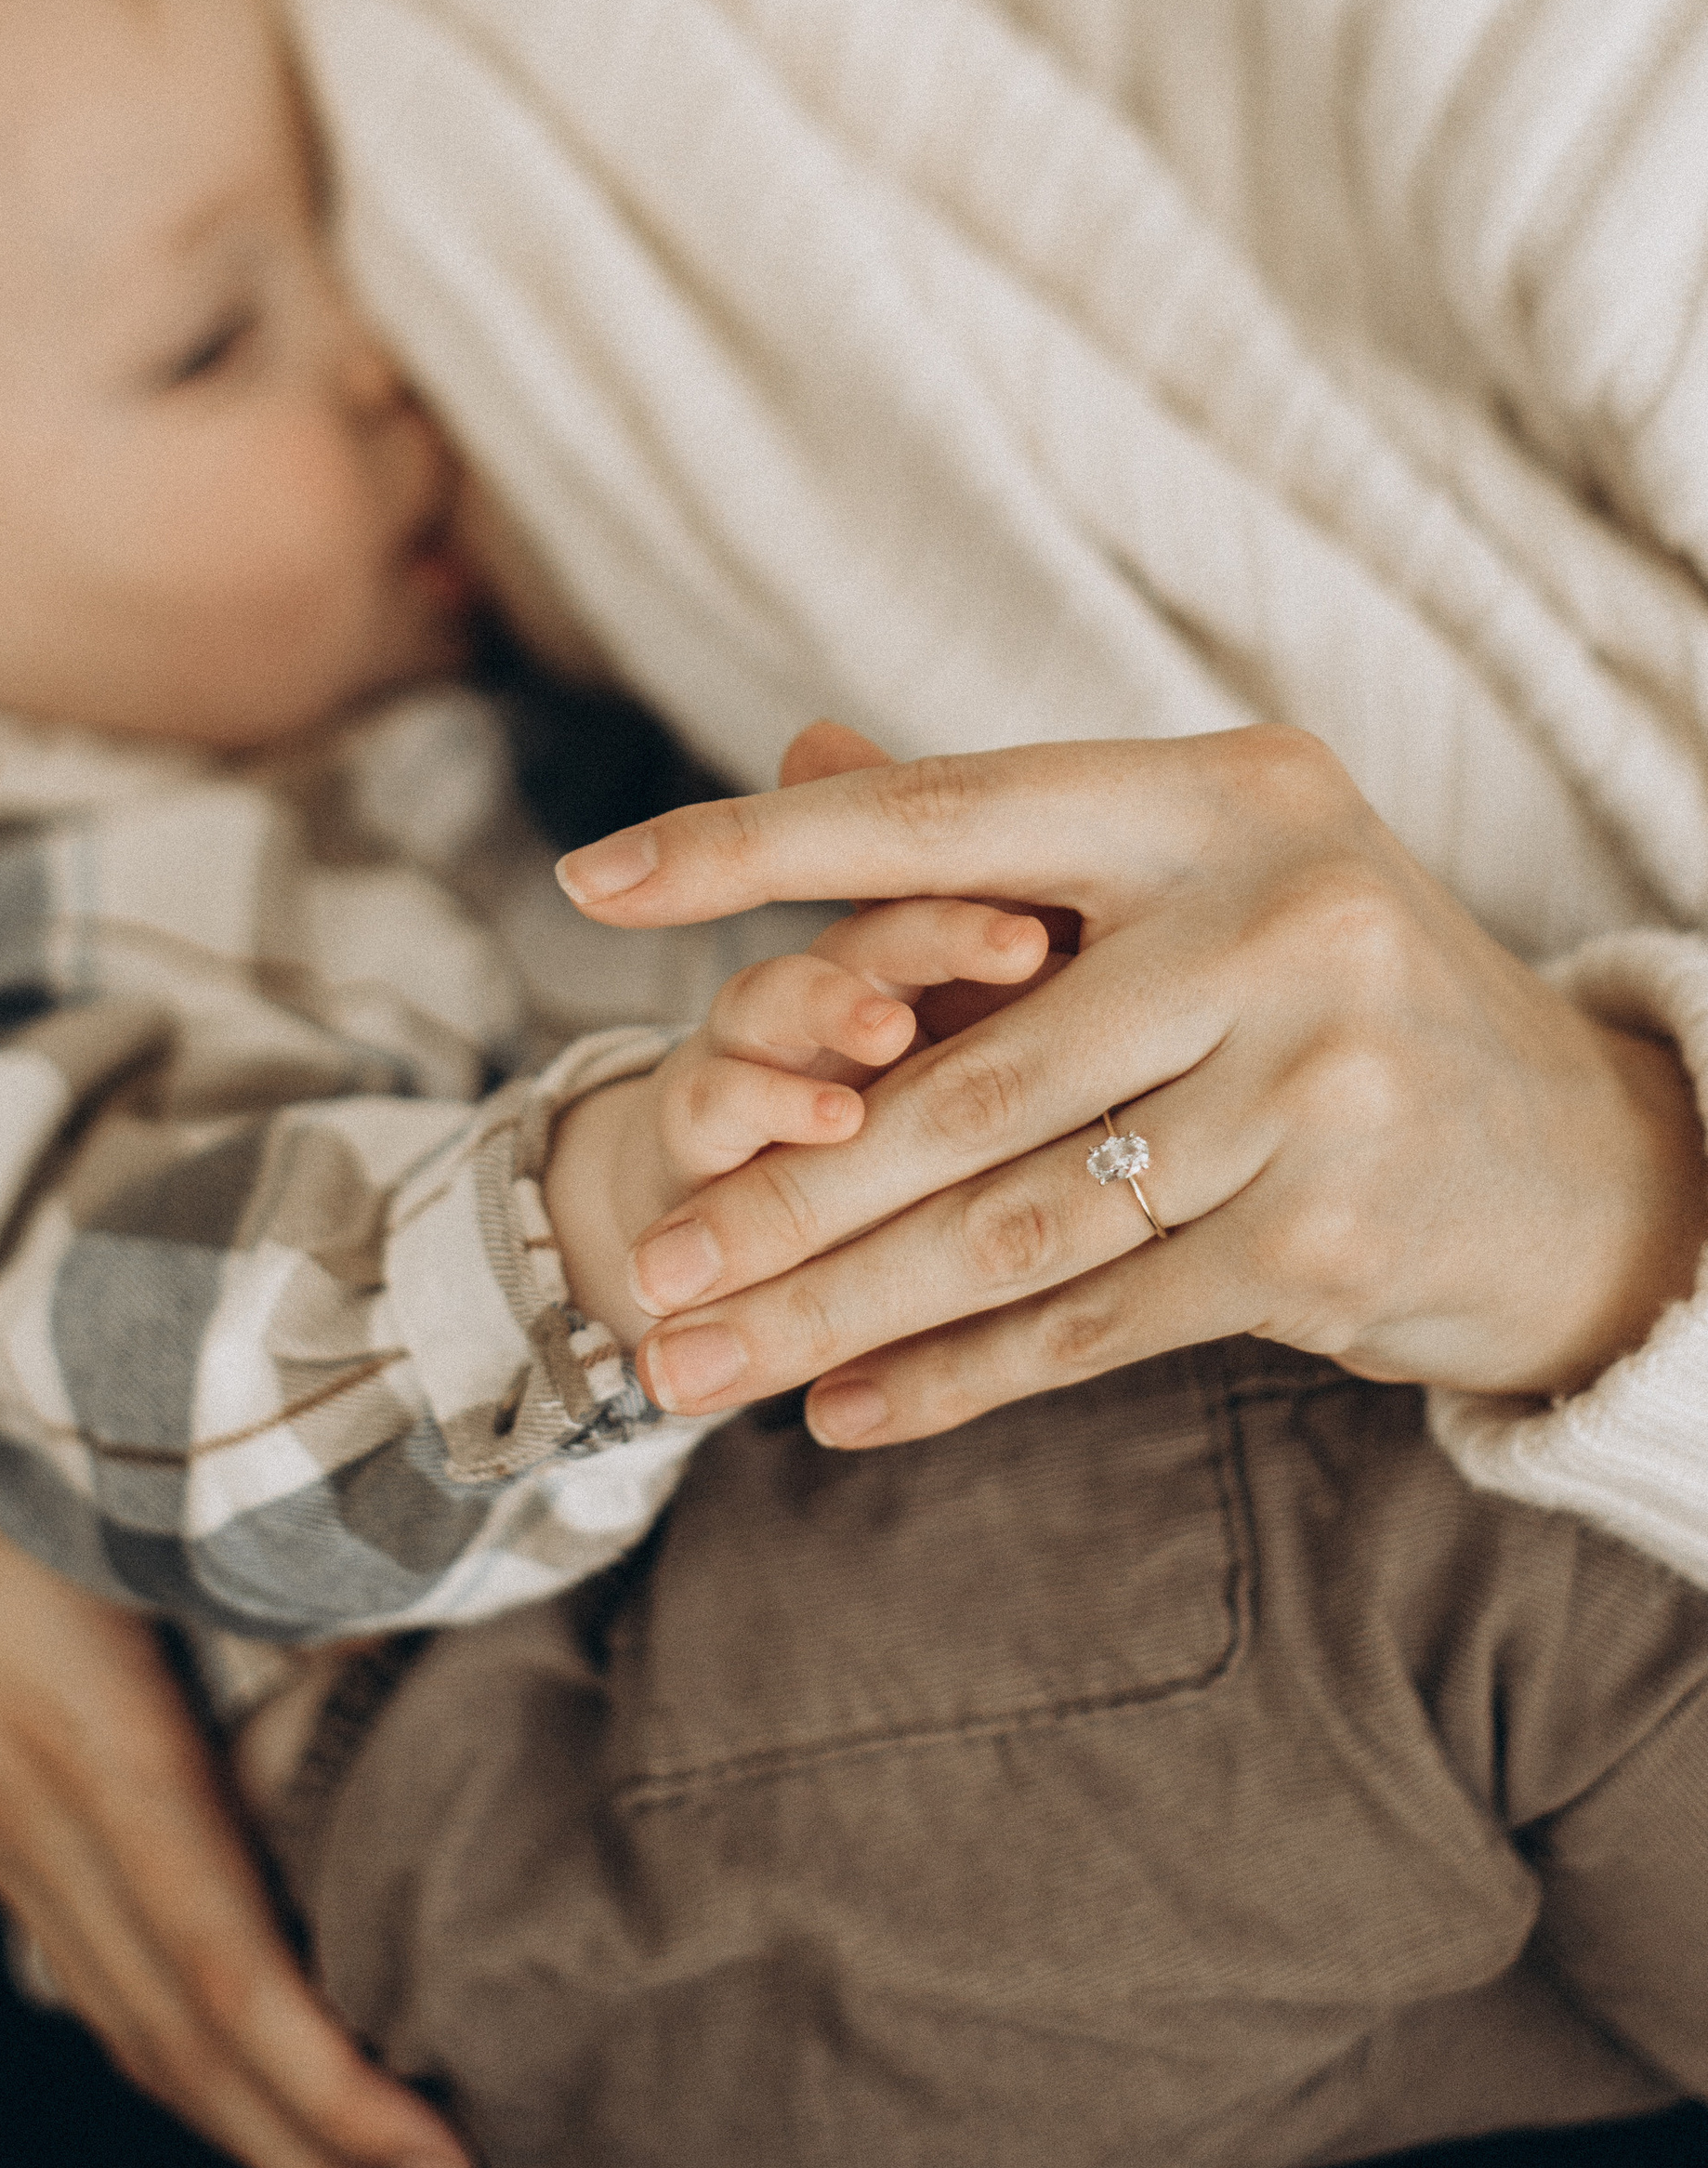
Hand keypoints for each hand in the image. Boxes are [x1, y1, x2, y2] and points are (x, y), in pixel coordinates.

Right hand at [0, 1127, 484, 2167]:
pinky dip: (181, 2049)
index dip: (333, 2093)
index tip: (448, 2166)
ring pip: (132, 2024)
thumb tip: (411, 1519)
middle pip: (184, 2050)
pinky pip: (87, 1961)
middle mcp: (22, 1806)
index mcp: (71, 1727)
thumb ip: (229, 1493)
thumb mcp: (79, 1430)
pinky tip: (244, 2068)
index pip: (218, 1971)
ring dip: (261, 2132)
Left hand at [554, 724, 1707, 1442]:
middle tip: (647, 1267)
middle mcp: (1276, 921)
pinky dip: (957, 1375)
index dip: (756, 853)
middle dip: (780, 1193)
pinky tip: (843, 1412)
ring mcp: (1314, 1082)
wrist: (1577, 1157)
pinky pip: (1092, 1320)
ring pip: (1007, 1220)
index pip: (944, 821)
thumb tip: (803, 755)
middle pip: (957, 1082)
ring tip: (692, 1362)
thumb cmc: (1341, 992)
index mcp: (1216, 797)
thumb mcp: (1204, 873)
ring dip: (832, 1307)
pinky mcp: (1327, 1237)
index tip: (589, 882)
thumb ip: (1007, 842)